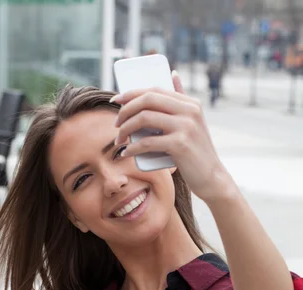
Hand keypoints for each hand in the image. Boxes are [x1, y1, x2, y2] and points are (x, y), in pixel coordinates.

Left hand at [112, 72, 234, 205]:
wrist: (212, 177)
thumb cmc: (196, 152)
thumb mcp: (193, 122)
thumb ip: (182, 100)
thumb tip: (173, 74)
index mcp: (190, 103)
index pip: (154, 90)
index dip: (131, 93)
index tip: (115, 100)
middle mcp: (189, 111)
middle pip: (147, 100)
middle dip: (125, 110)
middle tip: (116, 124)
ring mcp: (186, 127)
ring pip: (144, 119)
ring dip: (125, 129)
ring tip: (119, 140)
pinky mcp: (180, 145)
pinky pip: (147, 142)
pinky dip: (132, 148)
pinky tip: (126, 153)